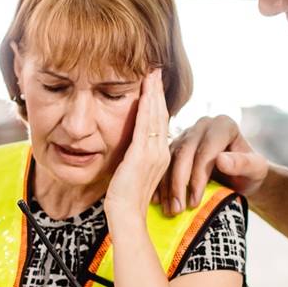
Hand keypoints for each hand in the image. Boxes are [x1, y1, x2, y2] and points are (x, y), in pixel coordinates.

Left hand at [103, 70, 170, 221]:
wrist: (126, 217)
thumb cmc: (125, 199)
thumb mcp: (133, 172)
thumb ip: (135, 157)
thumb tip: (129, 147)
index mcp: (160, 156)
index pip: (160, 122)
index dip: (158, 101)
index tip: (154, 82)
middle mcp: (161, 152)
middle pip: (162, 114)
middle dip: (158, 90)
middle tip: (156, 69)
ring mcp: (154, 153)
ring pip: (156, 116)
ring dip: (154, 92)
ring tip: (152, 73)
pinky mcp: (142, 156)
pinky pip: (146, 125)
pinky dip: (147, 106)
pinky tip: (145, 91)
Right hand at [161, 114, 269, 214]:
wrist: (241, 176)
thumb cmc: (251, 172)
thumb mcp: (256, 170)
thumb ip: (243, 163)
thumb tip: (221, 160)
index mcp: (223, 125)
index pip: (205, 151)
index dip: (197, 177)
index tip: (194, 202)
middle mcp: (203, 125)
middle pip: (184, 153)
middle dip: (178, 184)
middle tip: (177, 210)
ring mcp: (187, 134)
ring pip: (170, 158)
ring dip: (167, 186)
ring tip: (169, 210)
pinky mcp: (176, 146)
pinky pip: (163, 163)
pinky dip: (160, 183)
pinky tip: (157, 201)